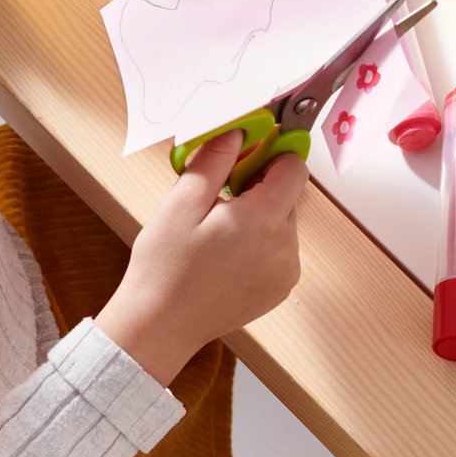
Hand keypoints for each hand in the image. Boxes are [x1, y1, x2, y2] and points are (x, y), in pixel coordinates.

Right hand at [94, 130, 307, 385]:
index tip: (244, 158)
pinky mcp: (280, 290)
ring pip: (282, 223)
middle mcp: (285, 248)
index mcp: (262, 221)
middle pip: (287, 196)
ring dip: (259, 217)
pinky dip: (259, 244)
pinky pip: (279, 251)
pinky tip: (226, 256)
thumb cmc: (164, 268)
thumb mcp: (180, 204)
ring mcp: (286, 272)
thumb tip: (237, 130)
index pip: (294, 168)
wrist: (161, 326)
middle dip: (259, 188)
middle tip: (218, 198)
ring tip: (217, 232)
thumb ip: (214, 161)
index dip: (270, 156)